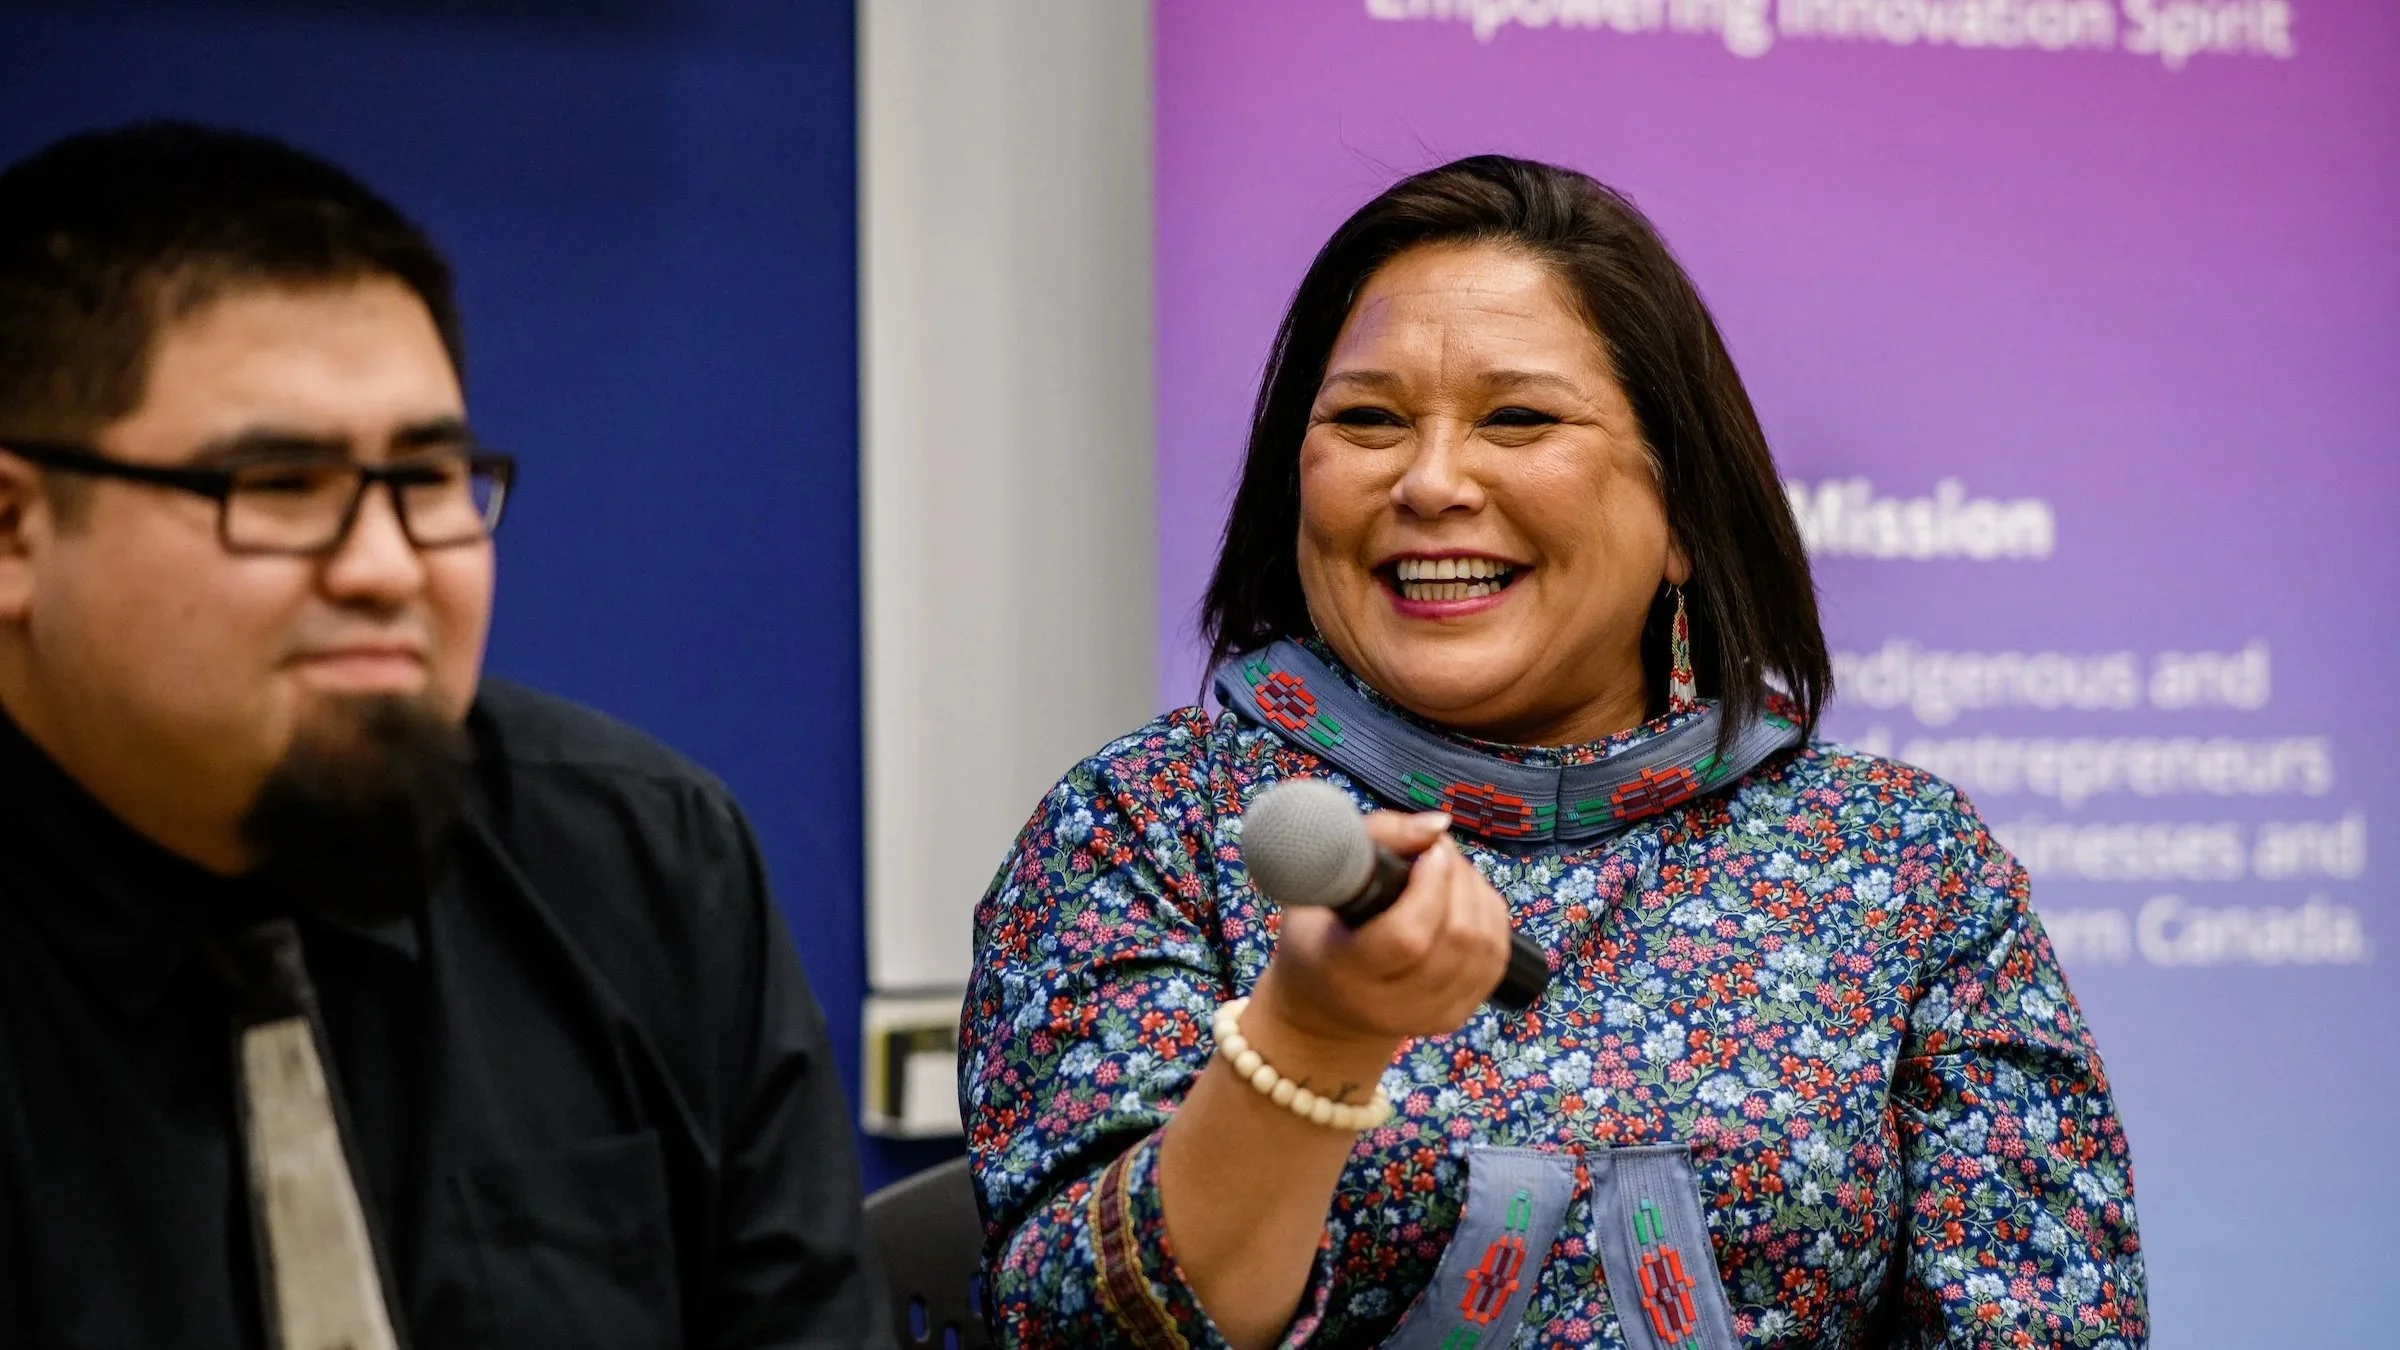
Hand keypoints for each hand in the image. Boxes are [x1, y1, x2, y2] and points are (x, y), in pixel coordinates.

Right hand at [1241, 810, 1512, 1092]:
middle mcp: (1390, 1005)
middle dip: (1459, 878)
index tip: (1429, 852)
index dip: (1432, 887)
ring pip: (1484, 945)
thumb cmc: (1322, 929)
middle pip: (1457, 937)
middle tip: (1437, 852)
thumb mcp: (1326, 877)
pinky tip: (1465, 899)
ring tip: (1448, 872)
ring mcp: (1428, 1016)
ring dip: (1477, 892)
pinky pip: (1495, 956)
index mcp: (1345, 972)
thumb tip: (1441, 826)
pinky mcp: (1457, 1015)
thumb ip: (1380, 838)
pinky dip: (1489, 916)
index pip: (1408, 936)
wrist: (1329, 1002)